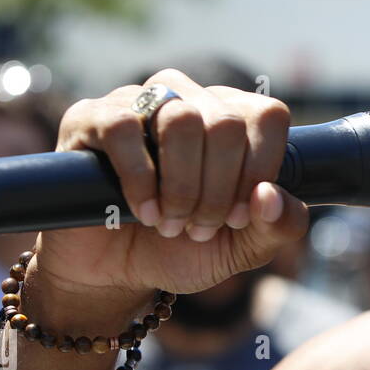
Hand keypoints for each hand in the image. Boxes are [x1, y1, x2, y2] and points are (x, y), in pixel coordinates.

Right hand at [30, 69, 308, 311]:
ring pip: (181, 119)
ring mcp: (138, 101)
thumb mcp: (245, 246)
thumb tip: (270, 195)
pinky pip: (123, 127)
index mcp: (234, 116)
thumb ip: (279, 225)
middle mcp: (189, 98)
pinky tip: (143, 210)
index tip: (240, 217)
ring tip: (170, 222)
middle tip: (199, 227)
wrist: (115, 272)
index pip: (268, 115)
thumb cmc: (185, 247)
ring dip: (182, 185)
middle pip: (226, 124)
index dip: (260, 169)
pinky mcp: (90, 117)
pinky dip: (139, 178)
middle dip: (218, 190)